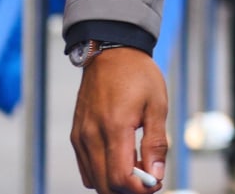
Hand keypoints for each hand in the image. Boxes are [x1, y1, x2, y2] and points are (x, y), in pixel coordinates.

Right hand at [71, 47, 168, 192]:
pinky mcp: (76, 136)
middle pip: (105, 185)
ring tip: (138, 166)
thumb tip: (156, 175)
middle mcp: (92, 137)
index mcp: (114, 128)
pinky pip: (86, 168)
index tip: (156, 183)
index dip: (140, 189)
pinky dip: (103, 173)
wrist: (111, 53)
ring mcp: (80, 138)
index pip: (121, 178)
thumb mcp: (157, 105)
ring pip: (93, 180)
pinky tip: (122, 160)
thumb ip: (156, 143)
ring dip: (116, 182)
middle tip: (149, 178)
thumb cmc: (138, 76)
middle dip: (129, 189)